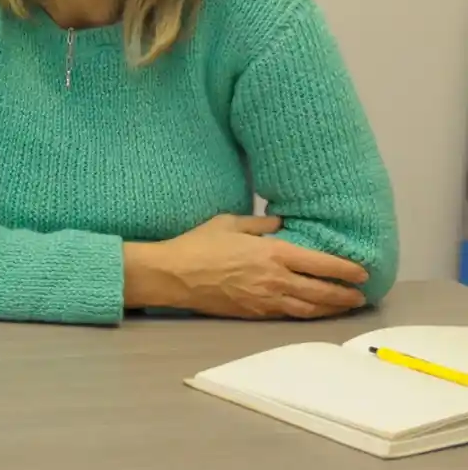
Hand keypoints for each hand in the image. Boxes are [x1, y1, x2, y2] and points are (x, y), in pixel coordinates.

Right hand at [126, 214, 369, 319]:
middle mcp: (275, 280)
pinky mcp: (254, 314)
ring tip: (343, 306)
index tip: (362, 272)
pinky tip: (311, 311)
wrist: (175, 276)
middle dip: (344, 294)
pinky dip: (306, 314)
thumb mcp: (228, 223)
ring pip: (309, 308)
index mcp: (272, 254)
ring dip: (330, 308)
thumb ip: (258, 223)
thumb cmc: (199, 244)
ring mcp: (266, 300)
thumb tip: (279, 223)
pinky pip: (288, 315)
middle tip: (360, 295)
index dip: (345, 269)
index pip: (320, 264)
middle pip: (321, 292)